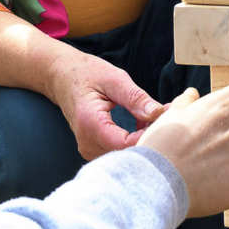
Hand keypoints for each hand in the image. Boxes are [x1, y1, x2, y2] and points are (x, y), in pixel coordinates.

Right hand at [48, 47, 165, 160]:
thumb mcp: (114, 79)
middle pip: (128, 152)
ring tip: (154, 116)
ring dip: (144, 138)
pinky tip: (143, 123)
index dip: (150, 134)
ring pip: (126, 154)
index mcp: (90, 125)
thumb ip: (136, 98)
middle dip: (150, 136)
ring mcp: (89, 150)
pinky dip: (136, 139)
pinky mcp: (94, 150)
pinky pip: (120, 151)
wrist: (62, 77)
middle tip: (165, 115)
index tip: (165, 117)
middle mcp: (87, 143)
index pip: (127, 144)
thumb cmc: (86, 74)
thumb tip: (158, 113)